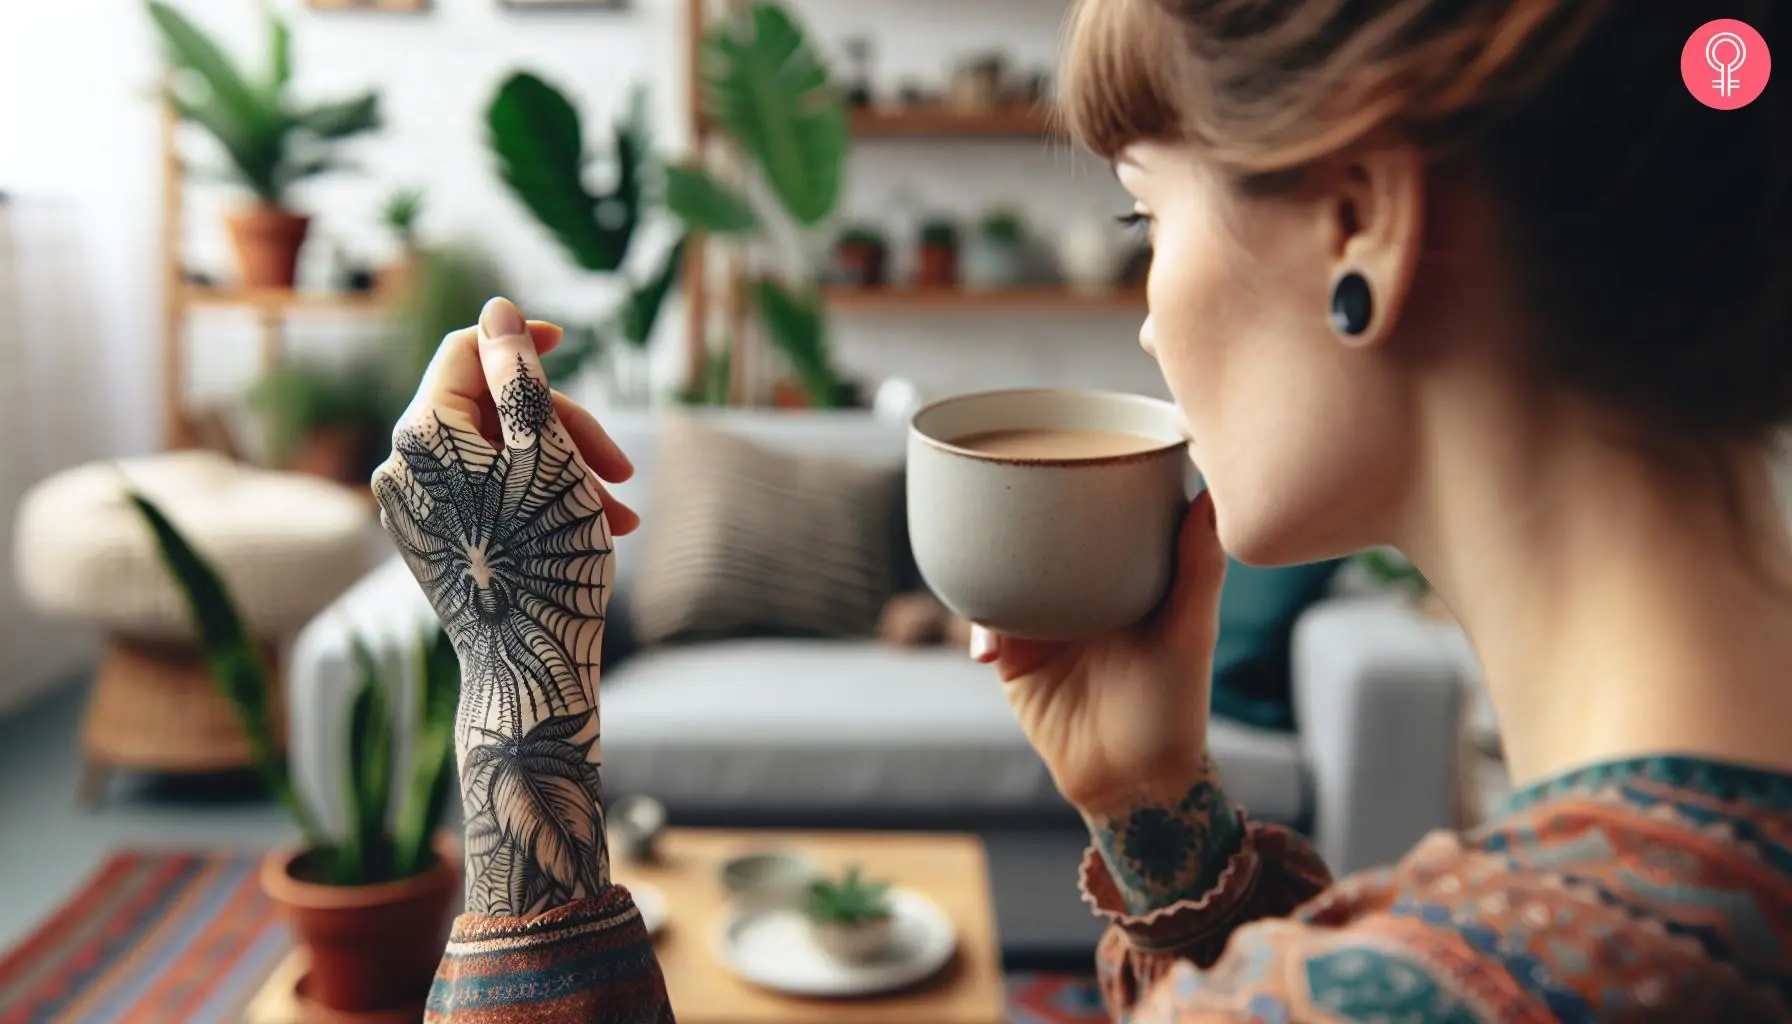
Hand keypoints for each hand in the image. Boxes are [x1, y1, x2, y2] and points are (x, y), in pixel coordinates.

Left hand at [372, 296, 636, 914]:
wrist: (526, 672)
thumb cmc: (547, 560)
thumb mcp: (549, 454)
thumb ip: (522, 377)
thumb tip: (498, 309)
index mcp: (423, 433)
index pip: (468, 350)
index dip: (522, 341)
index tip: (569, 347)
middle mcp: (403, 467)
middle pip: (491, 407)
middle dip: (565, 427)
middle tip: (623, 466)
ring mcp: (412, 509)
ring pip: (497, 456)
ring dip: (565, 469)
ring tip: (623, 513)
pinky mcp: (430, 542)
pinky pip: (487, 495)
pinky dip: (540, 499)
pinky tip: (595, 528)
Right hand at [972, 491, 1226, 818]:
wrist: (1130, 781)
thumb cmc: (1174, 708)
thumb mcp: (1189, 634)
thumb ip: (1197, 568)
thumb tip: (1209, 495)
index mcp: (1123, 574)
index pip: (1100, 512)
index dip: (1086, 474)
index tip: (1074, 435)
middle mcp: (1080, 589)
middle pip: (1041, 534)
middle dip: (1017, 505)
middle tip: (1003, 476)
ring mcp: (1042, 620)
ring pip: (1003, 573)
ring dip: (986, 557)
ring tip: (979, 545)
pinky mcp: (1014, 657)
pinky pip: (985, 627)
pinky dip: (980, 628)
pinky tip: (990, 645)